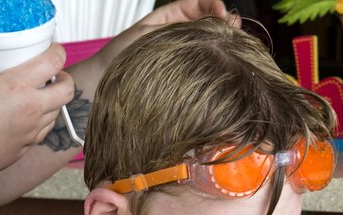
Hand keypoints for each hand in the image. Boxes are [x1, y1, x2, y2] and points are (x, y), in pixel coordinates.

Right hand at [0, 43, 72, 177]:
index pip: (54, 63)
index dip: (58, 53)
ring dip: (54, 101)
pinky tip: (28, 117)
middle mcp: (32, 109)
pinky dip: (42, 121)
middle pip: (67, 91)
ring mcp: (31, 131)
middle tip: (56, 75)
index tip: (54, 51)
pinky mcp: (26, 147)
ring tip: (40, 96)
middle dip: (65, 79)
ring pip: (57, 113)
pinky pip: (43, 131)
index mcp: (17, 86)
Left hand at [92, 0, 235, 69]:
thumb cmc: (122, 55)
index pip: (200, 3)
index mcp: (172, 16)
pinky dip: (217, 56)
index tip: (220, 13)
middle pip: (212, 20)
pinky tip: (224, 57)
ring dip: (225, 38)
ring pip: (212, 39)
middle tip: (234, 27)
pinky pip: (205, 59)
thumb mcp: (148, 33)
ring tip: (234, 40)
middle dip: (225, 21)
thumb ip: (175, 25)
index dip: (213, 5)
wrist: (107, 79)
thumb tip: (205, 22)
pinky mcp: (187, 69)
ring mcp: (186, 50)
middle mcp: (182, 31)